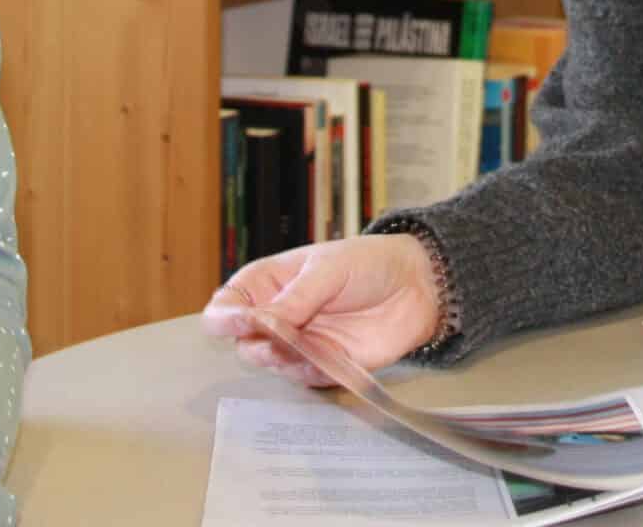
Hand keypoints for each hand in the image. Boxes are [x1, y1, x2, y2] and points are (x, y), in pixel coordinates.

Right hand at [200, 233, 442, 385]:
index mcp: (268, 284)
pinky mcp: (323, 366)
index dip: (225, 319)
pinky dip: (310, 371)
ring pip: (271, 365)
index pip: (226, 307)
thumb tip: (263, 321)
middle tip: (280, 336)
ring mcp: (298, 344)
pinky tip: (326, 358)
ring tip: (306, 344)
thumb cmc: (368, 264)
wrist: (417, 286)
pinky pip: (304, 379)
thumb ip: (297, 297)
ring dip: (283, 359)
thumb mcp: (329, 268)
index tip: (243, 322)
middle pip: (242, 343)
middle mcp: (276, 317)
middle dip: (257, 343)